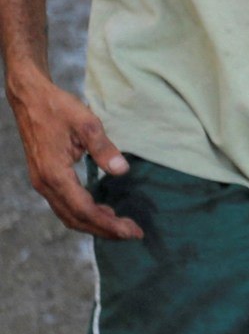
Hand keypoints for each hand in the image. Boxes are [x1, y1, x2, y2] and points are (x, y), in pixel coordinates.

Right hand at [7, 72, 142, 238]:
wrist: (30, 99)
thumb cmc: (58, 108)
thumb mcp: (86, 123)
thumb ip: (103, 148)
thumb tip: (122, 170)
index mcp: (55, 174)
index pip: (85, 210)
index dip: (109, 224)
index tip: (132, 231)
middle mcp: (45, 184)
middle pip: (76, 219)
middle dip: (105, 230)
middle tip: (132, 234)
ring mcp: (42, 183)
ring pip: (68, 215)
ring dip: (94, 224)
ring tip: (121, 226)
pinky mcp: (44, 178)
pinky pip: (64, 205)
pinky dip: (83, 213)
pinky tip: (102, 211)